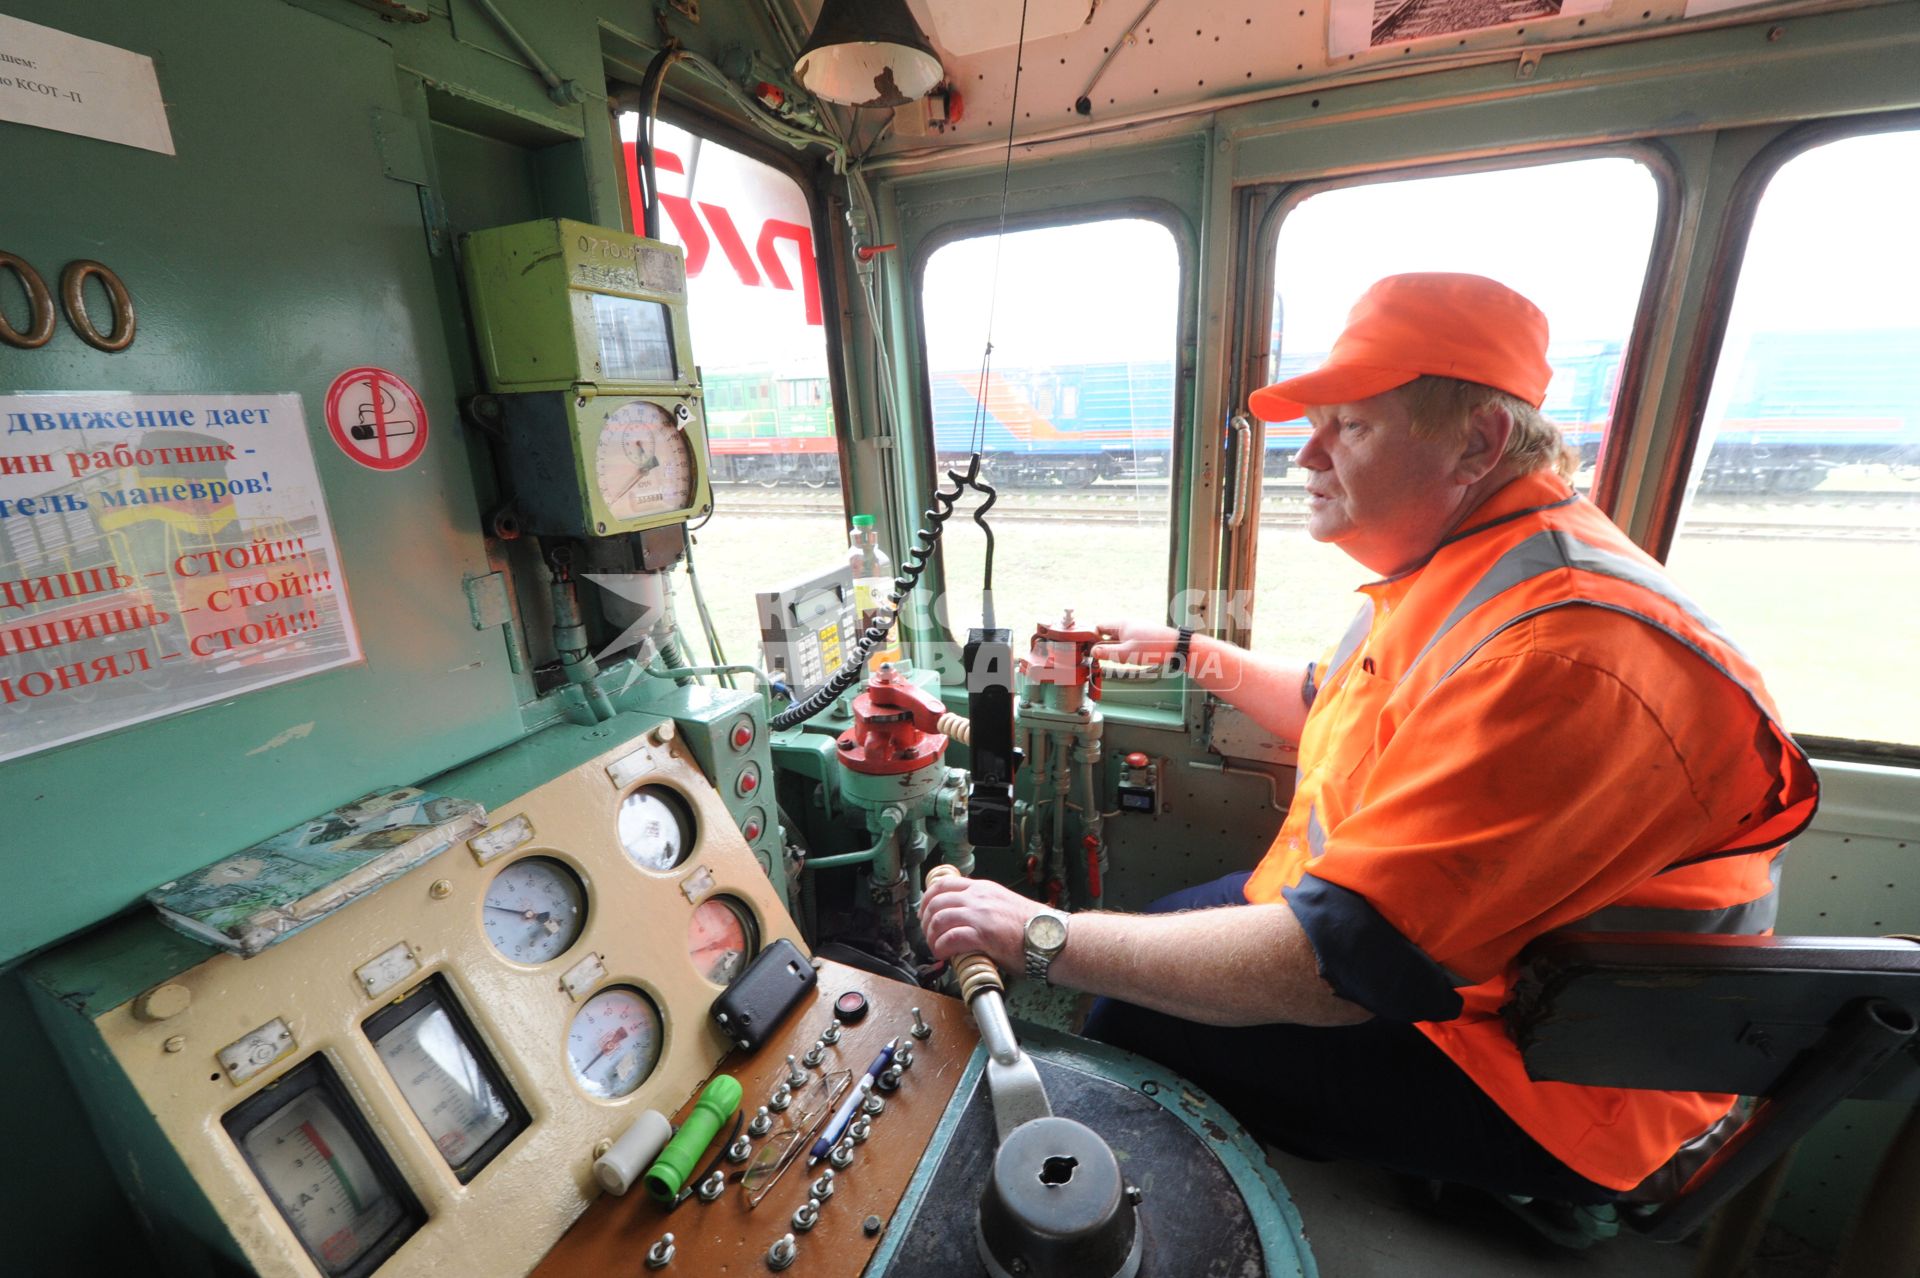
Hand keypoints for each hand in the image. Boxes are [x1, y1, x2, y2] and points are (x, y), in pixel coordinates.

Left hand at [919, 874, 1041, 972]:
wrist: (1052, 938)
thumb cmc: (1035, 928)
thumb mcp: (1004, 904)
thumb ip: (984, 908)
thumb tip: (967, 922)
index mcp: (983, 888)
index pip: (944, 884)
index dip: (928, 899)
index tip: (926, 913)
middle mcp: (979, 897)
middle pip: (935, 901)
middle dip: (926, 920)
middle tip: (929, 935)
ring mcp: (980, 915)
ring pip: (939, 919)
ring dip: (932, 936)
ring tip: (937, 948)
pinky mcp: (983, 935)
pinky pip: (949, 939)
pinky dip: (941, 948)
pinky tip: (944, 955)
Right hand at [1090, 618, 1177, 667]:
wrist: (1176, 647)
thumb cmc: (1153, 647)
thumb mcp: (1125, 653)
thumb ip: (1107, 652)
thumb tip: (1092, 651)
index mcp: (1121, 624)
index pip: (1099, 627)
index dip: (1092, 638)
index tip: (1091, 650)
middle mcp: (1127, 624)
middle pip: (1108, 634)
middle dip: (1105, 647)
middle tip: (1107, 658)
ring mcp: (1136, 629)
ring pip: (1118, 640)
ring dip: (1117, 650)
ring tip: (1123, 659)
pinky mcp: (1143, 636)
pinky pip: (1128, 642)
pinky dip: (1126, 650)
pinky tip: (1132, 658)